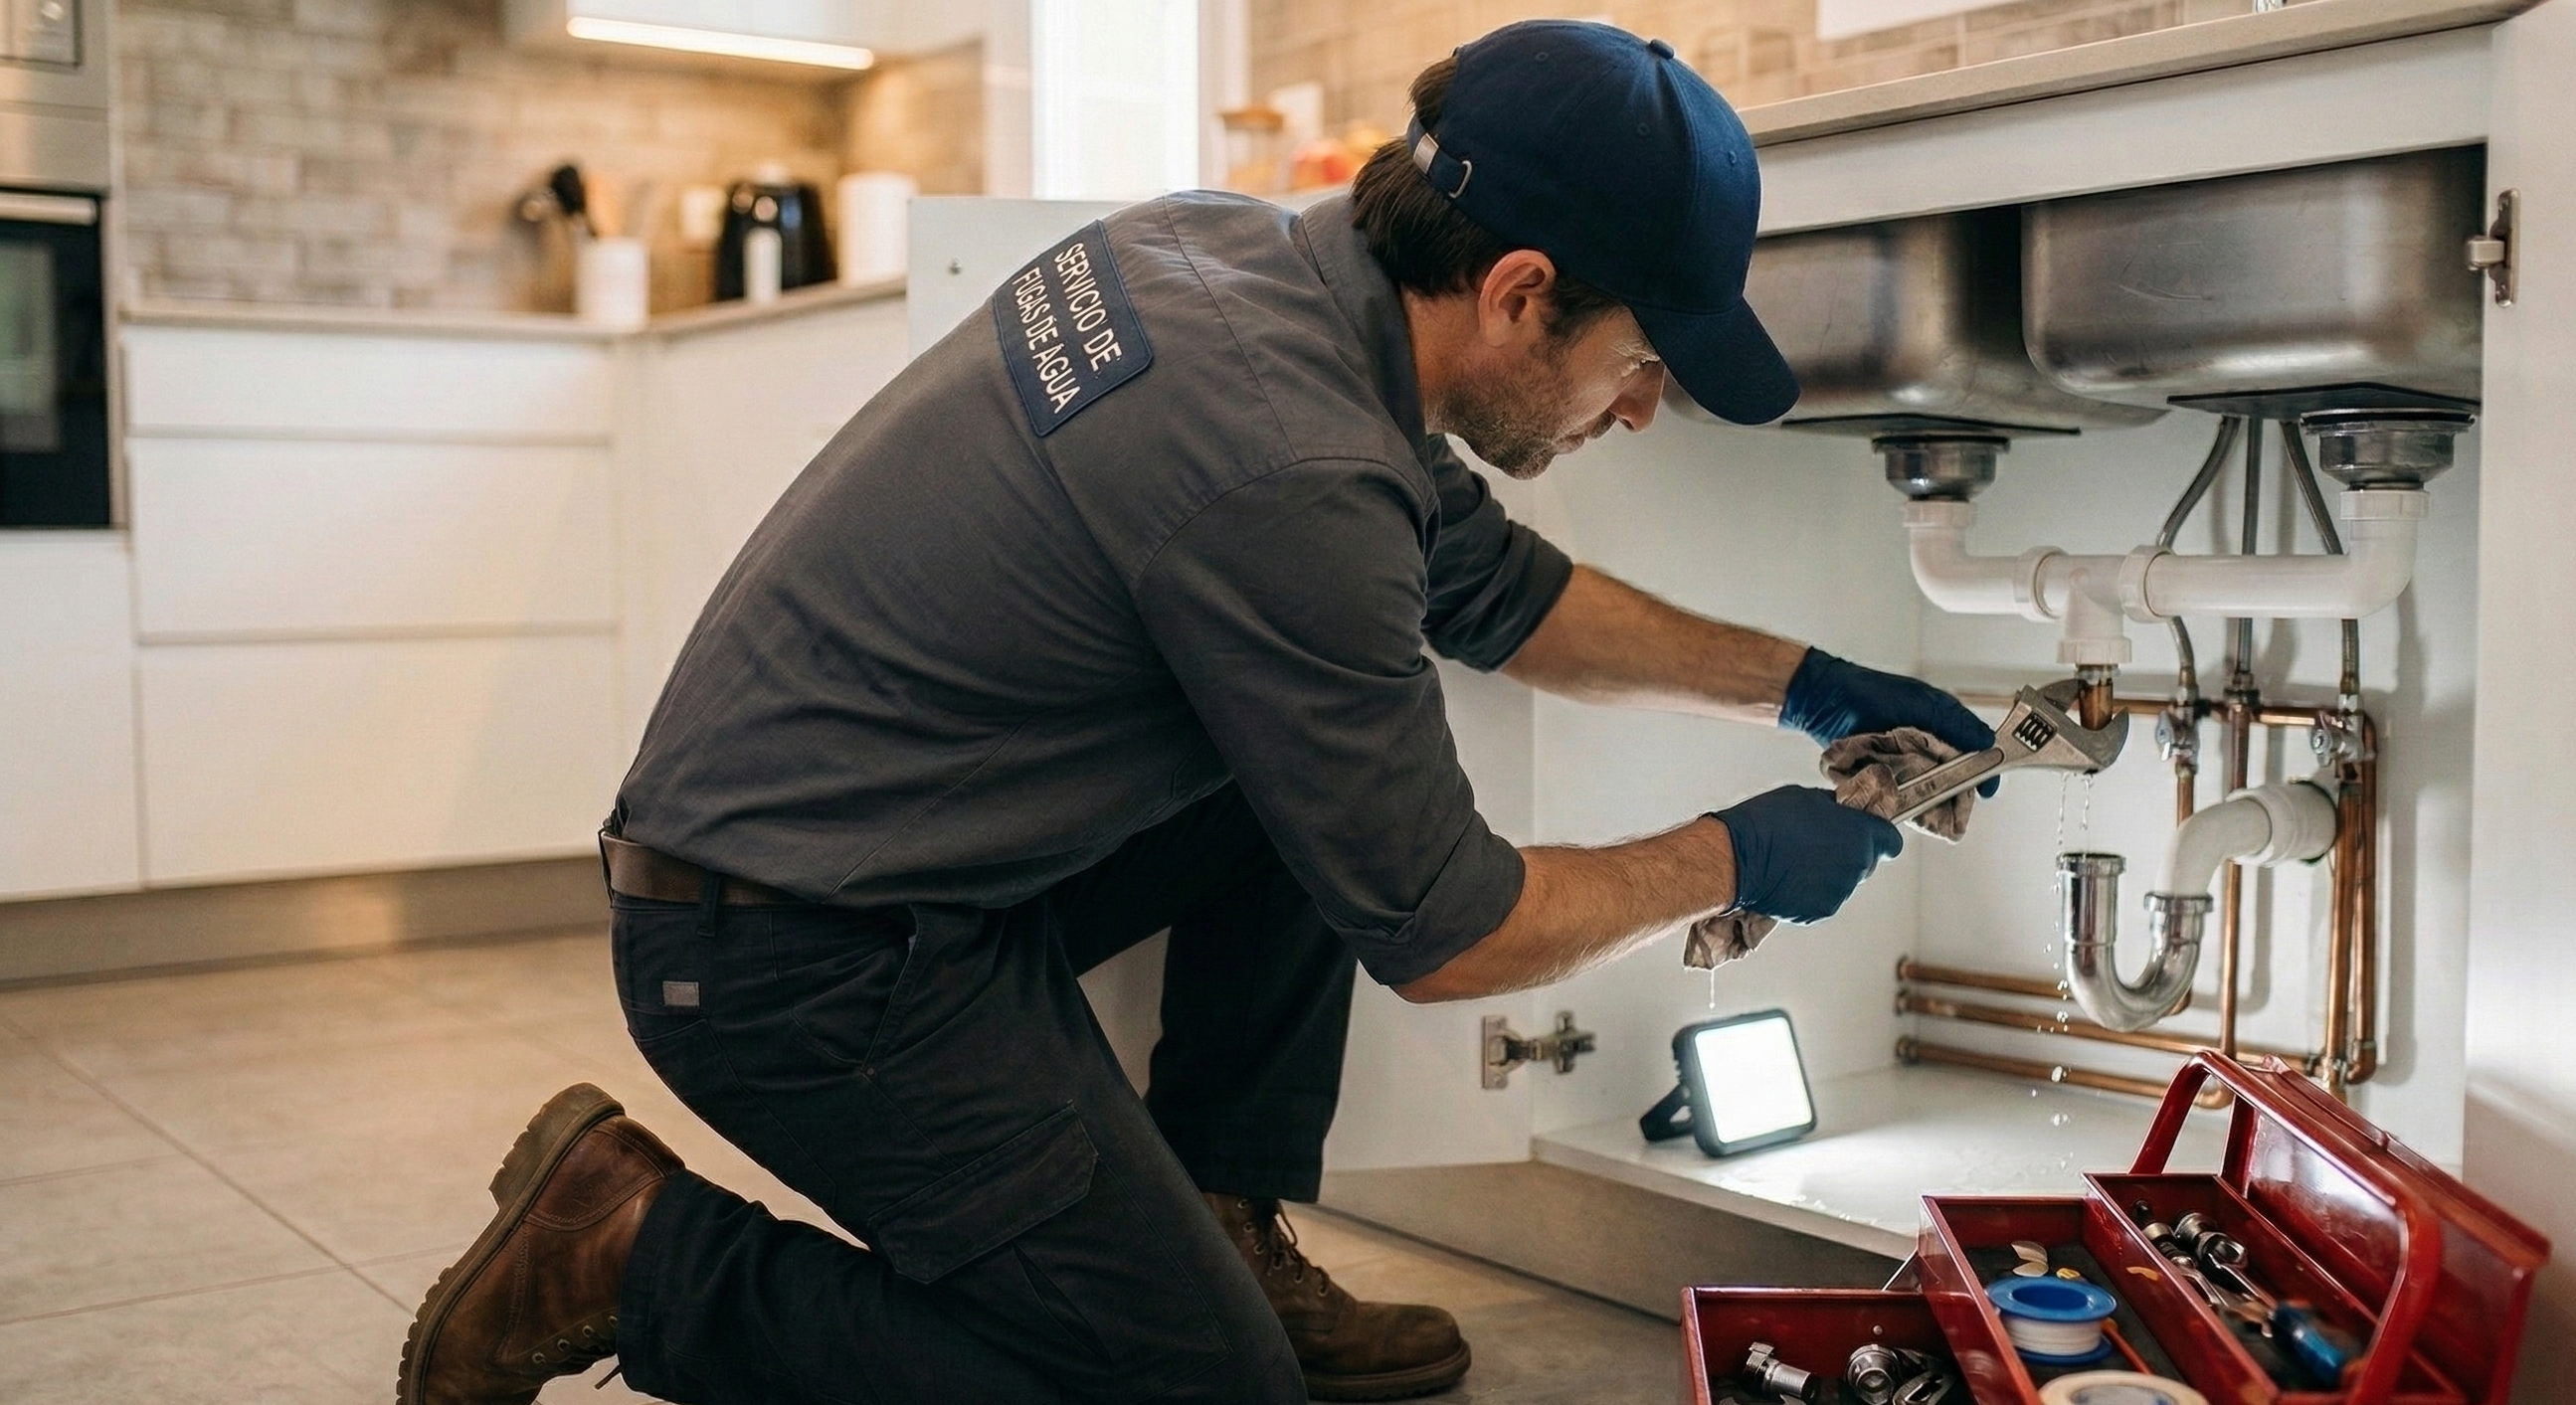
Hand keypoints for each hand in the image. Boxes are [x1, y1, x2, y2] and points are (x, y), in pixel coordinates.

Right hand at [1712, 785, 1903, 922]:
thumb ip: (1834, 809)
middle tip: (1818, 843)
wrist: (1737, 859)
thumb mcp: (1807, 798)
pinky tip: (1788, 879)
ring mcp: (1839, 892)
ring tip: (1796, 862)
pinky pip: (1823, 898)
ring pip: (1843, 882)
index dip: (1879, 836)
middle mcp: (1856, 866)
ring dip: (1829, 873)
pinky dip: (1811, 891)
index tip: (1867, 833)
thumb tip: (1842, 813)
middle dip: (1848, 853)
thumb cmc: (1768, 821)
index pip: (1890, 841)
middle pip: (1865, 862)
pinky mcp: (1819, 912)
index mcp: (1859, 834)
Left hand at [1779, 648, 1998, 794]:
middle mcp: (1924, 751)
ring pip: (1925, 792)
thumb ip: (1955, 722)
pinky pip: (1897, 796)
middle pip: (1949, 780)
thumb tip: (1987, 741)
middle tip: (1957, 806)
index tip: (1987, 789)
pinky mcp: (1879, 779)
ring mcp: (1902, 766)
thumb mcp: (1922, 703)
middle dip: (1954, 794)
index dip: (1981, 773)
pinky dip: (1902, 802)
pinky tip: (1905, 808)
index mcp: (1940, 729)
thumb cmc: (1874, 694)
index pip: (1970, 756)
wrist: (1826, 701)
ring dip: (1929, 801)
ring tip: (1933, 811)